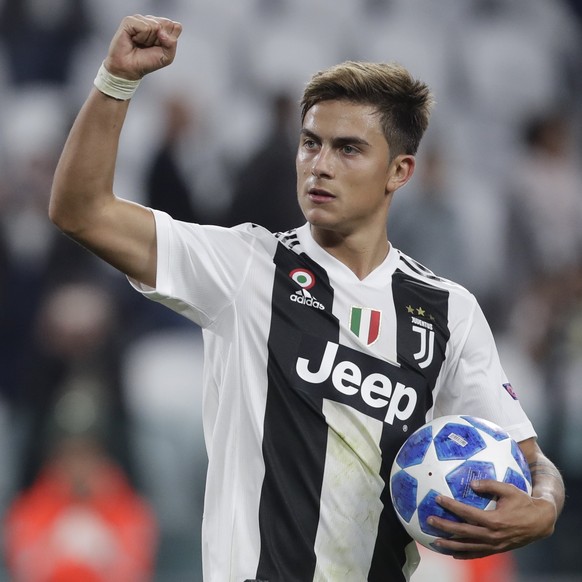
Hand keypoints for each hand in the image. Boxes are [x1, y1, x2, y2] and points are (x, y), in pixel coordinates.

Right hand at [104, 14, 181, 80]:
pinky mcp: (130, 21)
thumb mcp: (167, 56)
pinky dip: (141, 37)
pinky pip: (145, 27)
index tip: (160, 47)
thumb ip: (172, 42)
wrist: (130, 69)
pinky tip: (134, 40)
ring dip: (149, 40)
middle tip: (149, 46)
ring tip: (141, 44)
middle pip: (166, 24)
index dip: (170, 40)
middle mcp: (152, 21)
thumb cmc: (148, 62)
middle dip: (160, 40)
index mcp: (163, 28)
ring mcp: (140, 19)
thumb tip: (160, 30)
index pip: (176, 26)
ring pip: (155, 25)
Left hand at [428, 479, 556, 558]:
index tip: (438, 498)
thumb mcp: (509, 489)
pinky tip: (452, 553)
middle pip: (463, 532)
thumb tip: (472, 483)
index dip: (451, 506)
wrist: (540, 522)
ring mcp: (494, 545)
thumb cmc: (523, 502)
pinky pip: (478, 554)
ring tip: (434, 541)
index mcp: (494, 520)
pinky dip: (464, 554)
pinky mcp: (497, 550)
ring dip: (450, 544)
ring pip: (468, 546)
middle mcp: (493, 535)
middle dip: (445, 526)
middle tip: (429, 520)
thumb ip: (490, 485)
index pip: (467, 513)